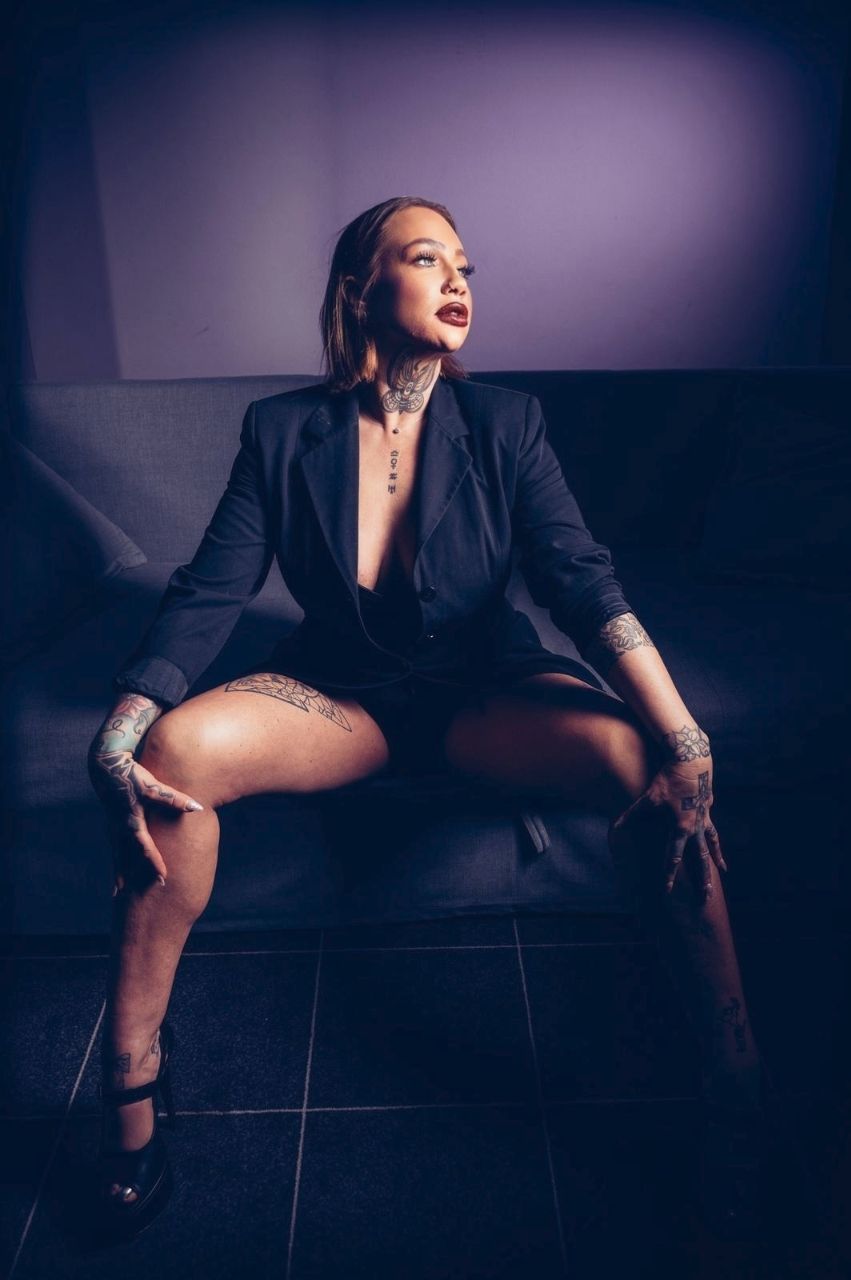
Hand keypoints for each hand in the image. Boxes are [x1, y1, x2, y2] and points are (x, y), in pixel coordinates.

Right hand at [87, 747, 204, 894]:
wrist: (105, 762)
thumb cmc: (132, 773)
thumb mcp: (153, 785)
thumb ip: (174, 798)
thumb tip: (197, 807)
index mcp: (130, 822)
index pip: (145, 848)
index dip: (154, 863)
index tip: (163, 878)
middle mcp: (119, 827)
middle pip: (124, 857)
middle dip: (129, 875)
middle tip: (131, 896)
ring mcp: (112, 824)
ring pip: (116, 852)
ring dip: (118, 870)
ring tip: (118, 890)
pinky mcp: (111, 819)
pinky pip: (113, 844)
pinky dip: (115, 857)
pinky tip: (117, 863)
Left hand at [609, 756, 726, 901]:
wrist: (692, 761)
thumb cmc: (668, 780)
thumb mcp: (648, 798)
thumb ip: (633, 814)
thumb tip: (616, 825)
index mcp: (680, 828)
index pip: (673, 858)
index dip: (669, 876)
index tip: (668, 892)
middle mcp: (695, 827)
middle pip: (699, 859)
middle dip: (702, 879)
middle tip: (706, 897)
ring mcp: (704, 818)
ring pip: (711, 844)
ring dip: (716, 859)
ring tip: (722, 872)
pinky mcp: (708, 808)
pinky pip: (712, 828)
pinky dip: (715, 837)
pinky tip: (715, 839)